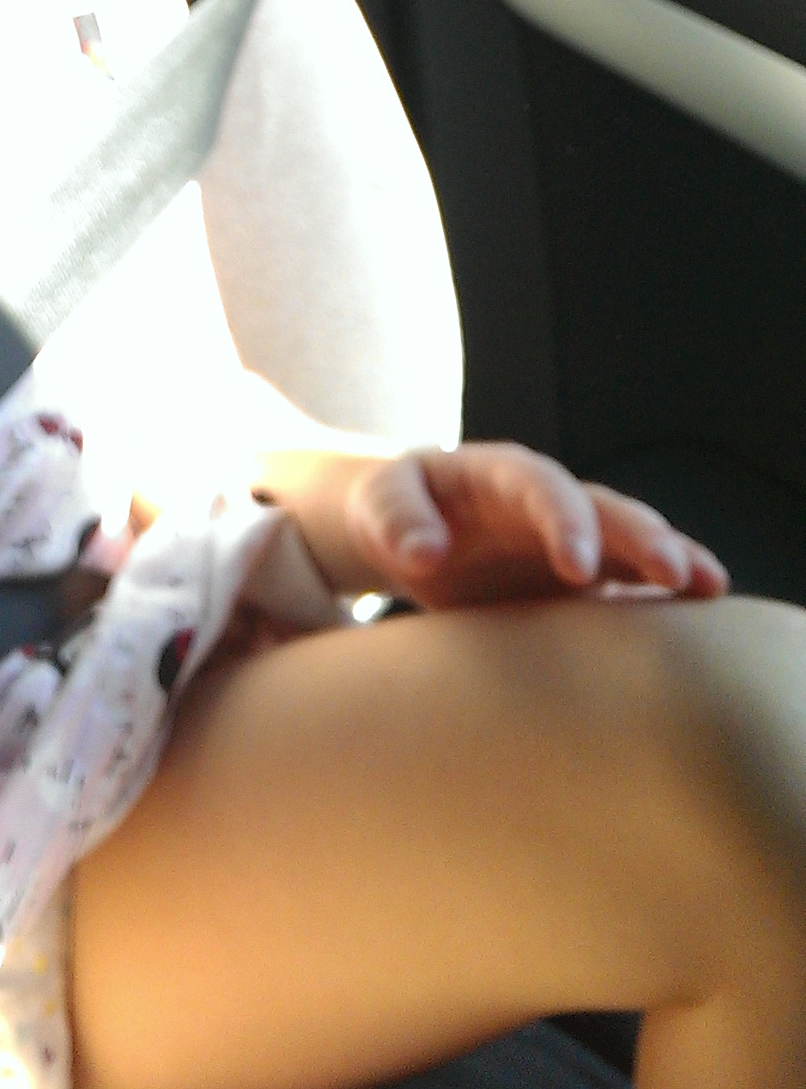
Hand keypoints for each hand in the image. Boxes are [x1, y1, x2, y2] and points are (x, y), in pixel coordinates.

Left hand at [340, 443, 729, 608]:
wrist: (410, 530)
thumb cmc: (392, 511)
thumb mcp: (379, 504)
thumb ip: (395, 521)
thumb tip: (425, 555)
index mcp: (496, 475)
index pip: (537, 485)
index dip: (562, 519)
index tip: (576, 566)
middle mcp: (545, 501)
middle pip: (601, 507)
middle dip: (637, 536)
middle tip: (671, 573)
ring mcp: (571, 535)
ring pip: (630, 538)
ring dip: (669, 557)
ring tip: (709, 586)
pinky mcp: (582, 576)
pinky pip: (631, 577)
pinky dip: (665, 592)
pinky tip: (704, 613)